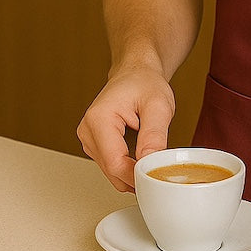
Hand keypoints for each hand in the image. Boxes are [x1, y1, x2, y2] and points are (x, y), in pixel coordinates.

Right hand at [76, 65, 175, 192]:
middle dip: (137, 176)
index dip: (137, 176)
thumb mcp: (158, 105)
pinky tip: (142, 157)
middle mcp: (88, 131)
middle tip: (162, 171)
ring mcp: (89, 139)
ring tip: (153, 158)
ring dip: (133, 172)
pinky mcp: (95, 145)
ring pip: (112, 172)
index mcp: (99, 119)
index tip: (158, 178)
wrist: (136, 73)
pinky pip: (112, 166)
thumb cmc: (145, 83)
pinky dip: (128, 167)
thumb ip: (154, 135)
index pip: (115, 163)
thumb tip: (150, 163)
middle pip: (112, 171)